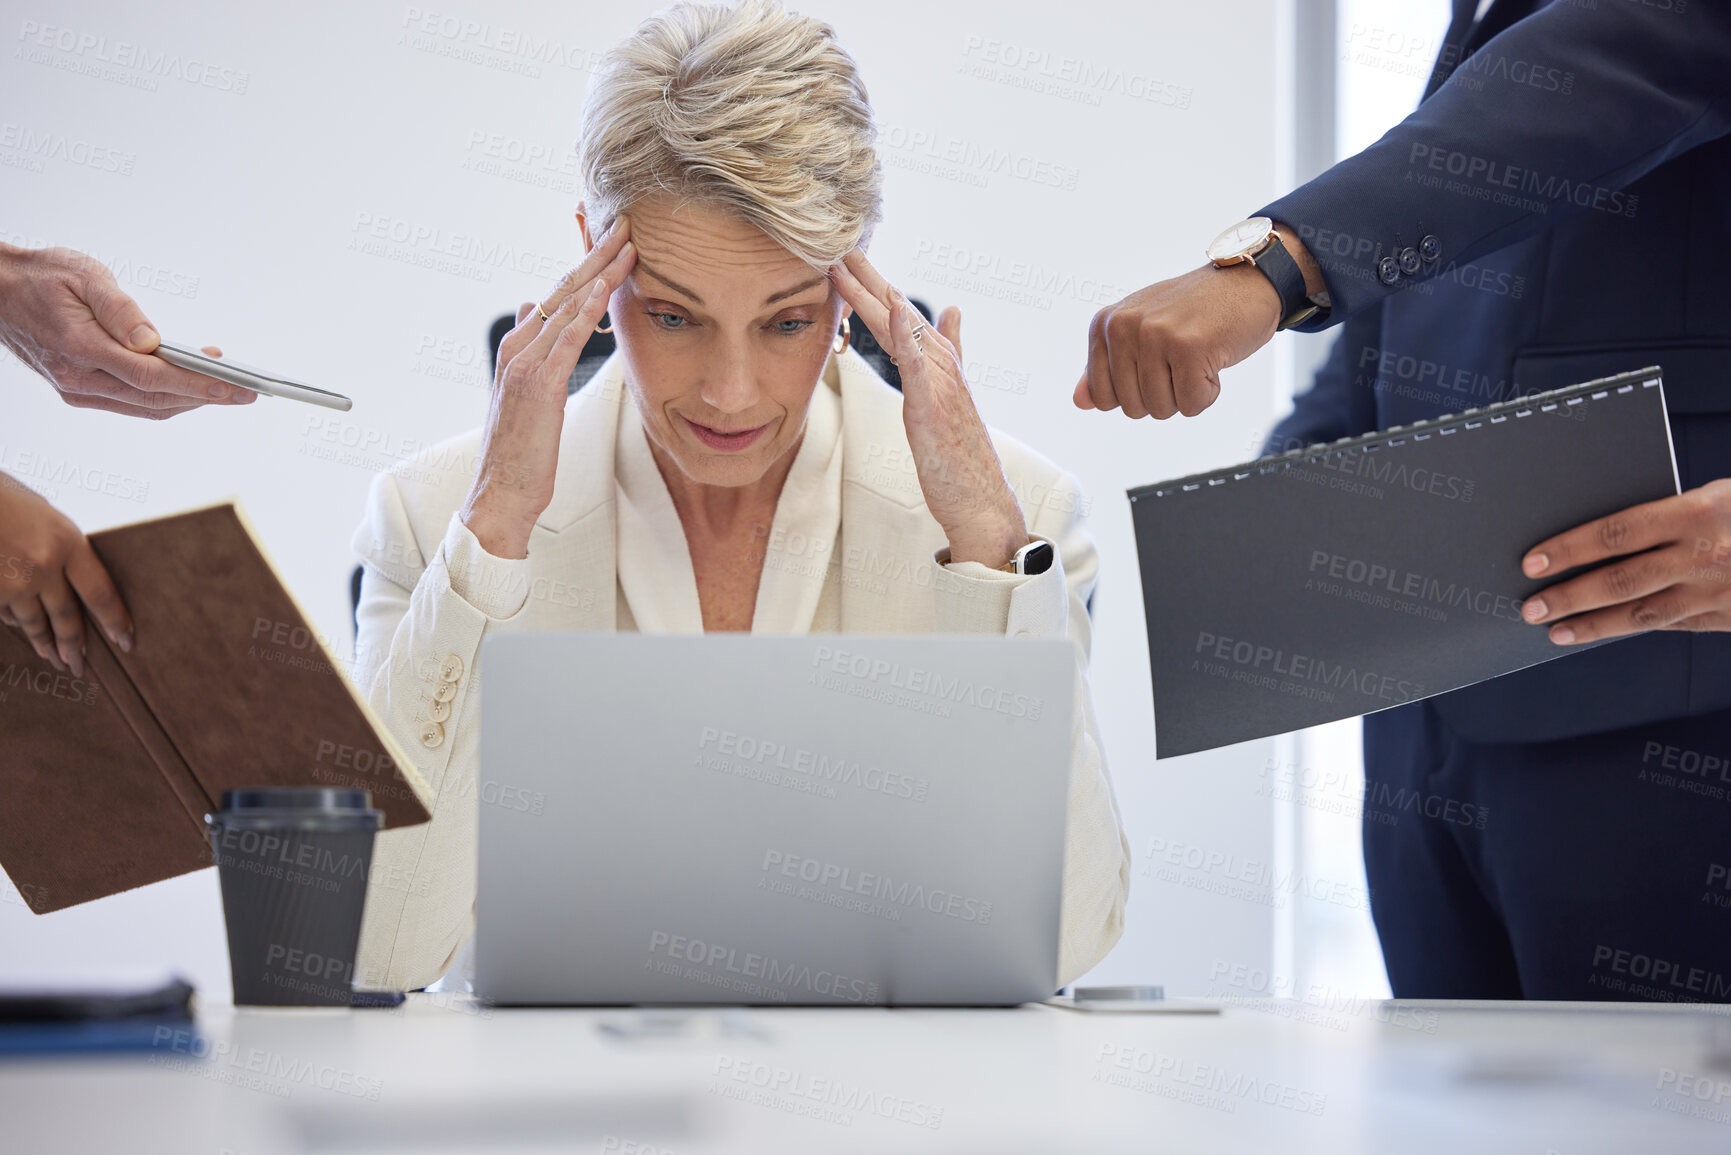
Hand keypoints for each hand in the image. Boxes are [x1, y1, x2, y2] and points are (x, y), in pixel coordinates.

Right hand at [0, 243, 254, 416]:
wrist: (0, 290)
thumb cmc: (44, 276)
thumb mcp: (84, 275)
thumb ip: (119, 309)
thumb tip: (151, 340)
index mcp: (80, 347)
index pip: (151, 376)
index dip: (196, 384)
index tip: (234, 386)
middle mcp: (77, 378)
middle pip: (155, 398)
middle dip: (206, 398)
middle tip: (247, 393)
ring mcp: (77, 389)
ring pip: (147, 406)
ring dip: (190, 400)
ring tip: (228, 389)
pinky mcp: (80, 391)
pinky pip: (133, 403)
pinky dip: (166, 397)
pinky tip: (191, 385)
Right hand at [0, 477, 132, 675]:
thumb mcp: (42, 512)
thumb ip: (59, 545)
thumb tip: (71, 575)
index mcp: (66, 541)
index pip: (101, 593)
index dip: (115, 621)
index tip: (126, 640)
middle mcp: (42, 567)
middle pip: (68, 617)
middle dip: (75, 645)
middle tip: (81, 665)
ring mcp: (10, 583)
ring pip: (34, 623)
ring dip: (45, 644)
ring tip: (54, 659)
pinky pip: (6, 615)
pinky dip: (14, 623)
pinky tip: (22, 631)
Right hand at [460, 220, 636, 558]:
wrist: (500, 494)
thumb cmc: (521, 451)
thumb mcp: (526, 393)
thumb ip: (531, 349)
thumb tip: (529, 308)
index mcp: (518, 348)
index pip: (557, 294)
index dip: (586, 264)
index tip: (613, 239)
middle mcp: (518, 347)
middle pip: (563, 288)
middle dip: (596, 253)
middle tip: (626, 222)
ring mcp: (524, 363)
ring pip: (568, 304)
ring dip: (600, 270)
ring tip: (628, 242)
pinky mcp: (537, 383)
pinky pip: (567, 337)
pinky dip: (587, 308)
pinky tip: (608, 285)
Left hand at [830, 249, 1026, 568]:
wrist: (981, 502)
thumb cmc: (961, 460)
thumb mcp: (947, 402)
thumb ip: (947, 356)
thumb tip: (953, 312)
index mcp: (938, 367)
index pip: (901, 318)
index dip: (876, 286)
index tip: (850, 257)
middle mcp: (942, 368)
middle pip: (899, 313)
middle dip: (868, 277)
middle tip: (839, 242)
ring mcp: (941, 385)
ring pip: (904, 329)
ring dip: (877, 293)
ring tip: (850, 263)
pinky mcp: (935, 407)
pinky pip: (919, 364)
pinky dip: (908, 333)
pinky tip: (897, 306)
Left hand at [1073, 225, 1322, 418]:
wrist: (1246, 282)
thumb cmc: (1194, 310)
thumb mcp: (1141, 331)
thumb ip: (1107, 367)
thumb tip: (1080, 401)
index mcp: (1106, 324)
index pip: (1103, 397)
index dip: (1136, 392)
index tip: (1156, 363)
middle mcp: (1124, 327)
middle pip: (1132, 407)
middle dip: (1164, 395)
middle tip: (1182, 358)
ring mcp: (1155, 335)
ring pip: (1161, 409)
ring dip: (1187, 393)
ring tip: (1198, 356)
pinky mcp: (1189, 347)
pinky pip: (1192, 404)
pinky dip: (1209, 391)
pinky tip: (1213, 358)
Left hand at [1519, 478, 1730, 642]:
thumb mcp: (1721, 496)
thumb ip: (1670, 514)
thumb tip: (1605, 536)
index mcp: (1701, 512)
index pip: (1618, 531)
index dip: (1570, 548)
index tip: (1534, 561)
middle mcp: (1707, 555)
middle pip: (1621, 579)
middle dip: (1569, 595)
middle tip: (1531, 606)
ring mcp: (1719, 592)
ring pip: (1642, 614)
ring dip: (1593, 624)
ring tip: (1556, 629)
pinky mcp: (1730, 618)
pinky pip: (1672, 624)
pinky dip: (1635, 627)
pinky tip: (1607, 630)